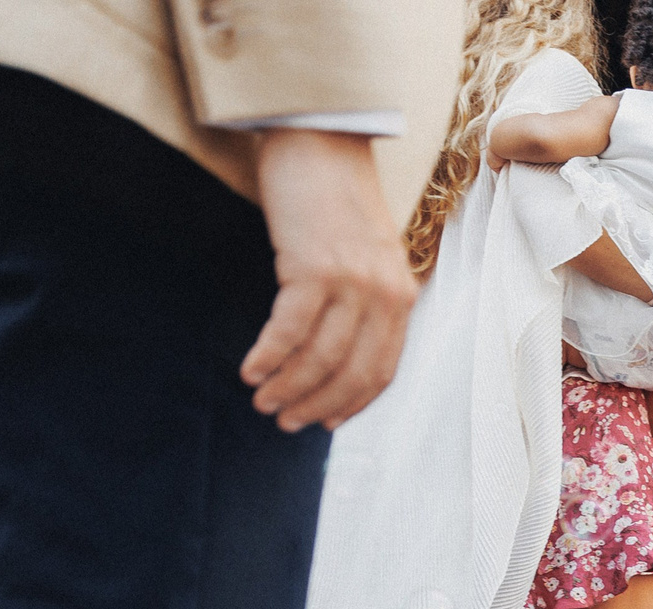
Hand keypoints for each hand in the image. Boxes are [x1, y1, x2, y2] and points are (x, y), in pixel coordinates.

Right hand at [240, 130, 416, 431]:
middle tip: (285, 420)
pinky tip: (250, 369)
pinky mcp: (314, 269)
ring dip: (288, 387)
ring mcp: (353, 283)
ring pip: (320, 358)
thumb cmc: (336, 200)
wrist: (321, 141)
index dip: (351, 404)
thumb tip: (336, 355)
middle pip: (352, 373)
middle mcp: (385, 295)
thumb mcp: (367, 257)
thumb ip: (364, 302)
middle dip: (317, 405)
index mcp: (402, 297)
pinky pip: (290, 330)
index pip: (382, 371)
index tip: (325, 423)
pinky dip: (269, 356)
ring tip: (263, 400)